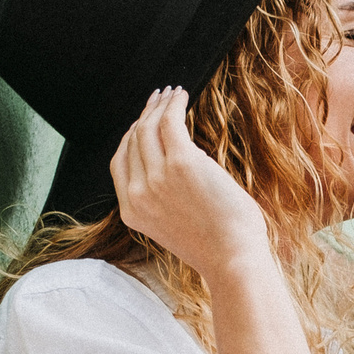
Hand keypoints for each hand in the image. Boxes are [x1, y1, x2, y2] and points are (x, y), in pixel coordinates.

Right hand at [111, 86, 268, 279]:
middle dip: (144, 115)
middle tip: (158, 100)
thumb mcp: (174, 225)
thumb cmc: (217, 245)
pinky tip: (182, 95)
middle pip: (132, 141)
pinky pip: (170, 122)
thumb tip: (178, 159)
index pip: (119, 163)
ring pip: (148, 128)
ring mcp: (157, 178)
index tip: (143, 122)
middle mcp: (138, 193)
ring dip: (158, 106)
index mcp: (132, 211)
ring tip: (172, 93)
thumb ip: (164, 198)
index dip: (129, 137)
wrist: (234, 259)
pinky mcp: (182, 164)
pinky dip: (173, 105)